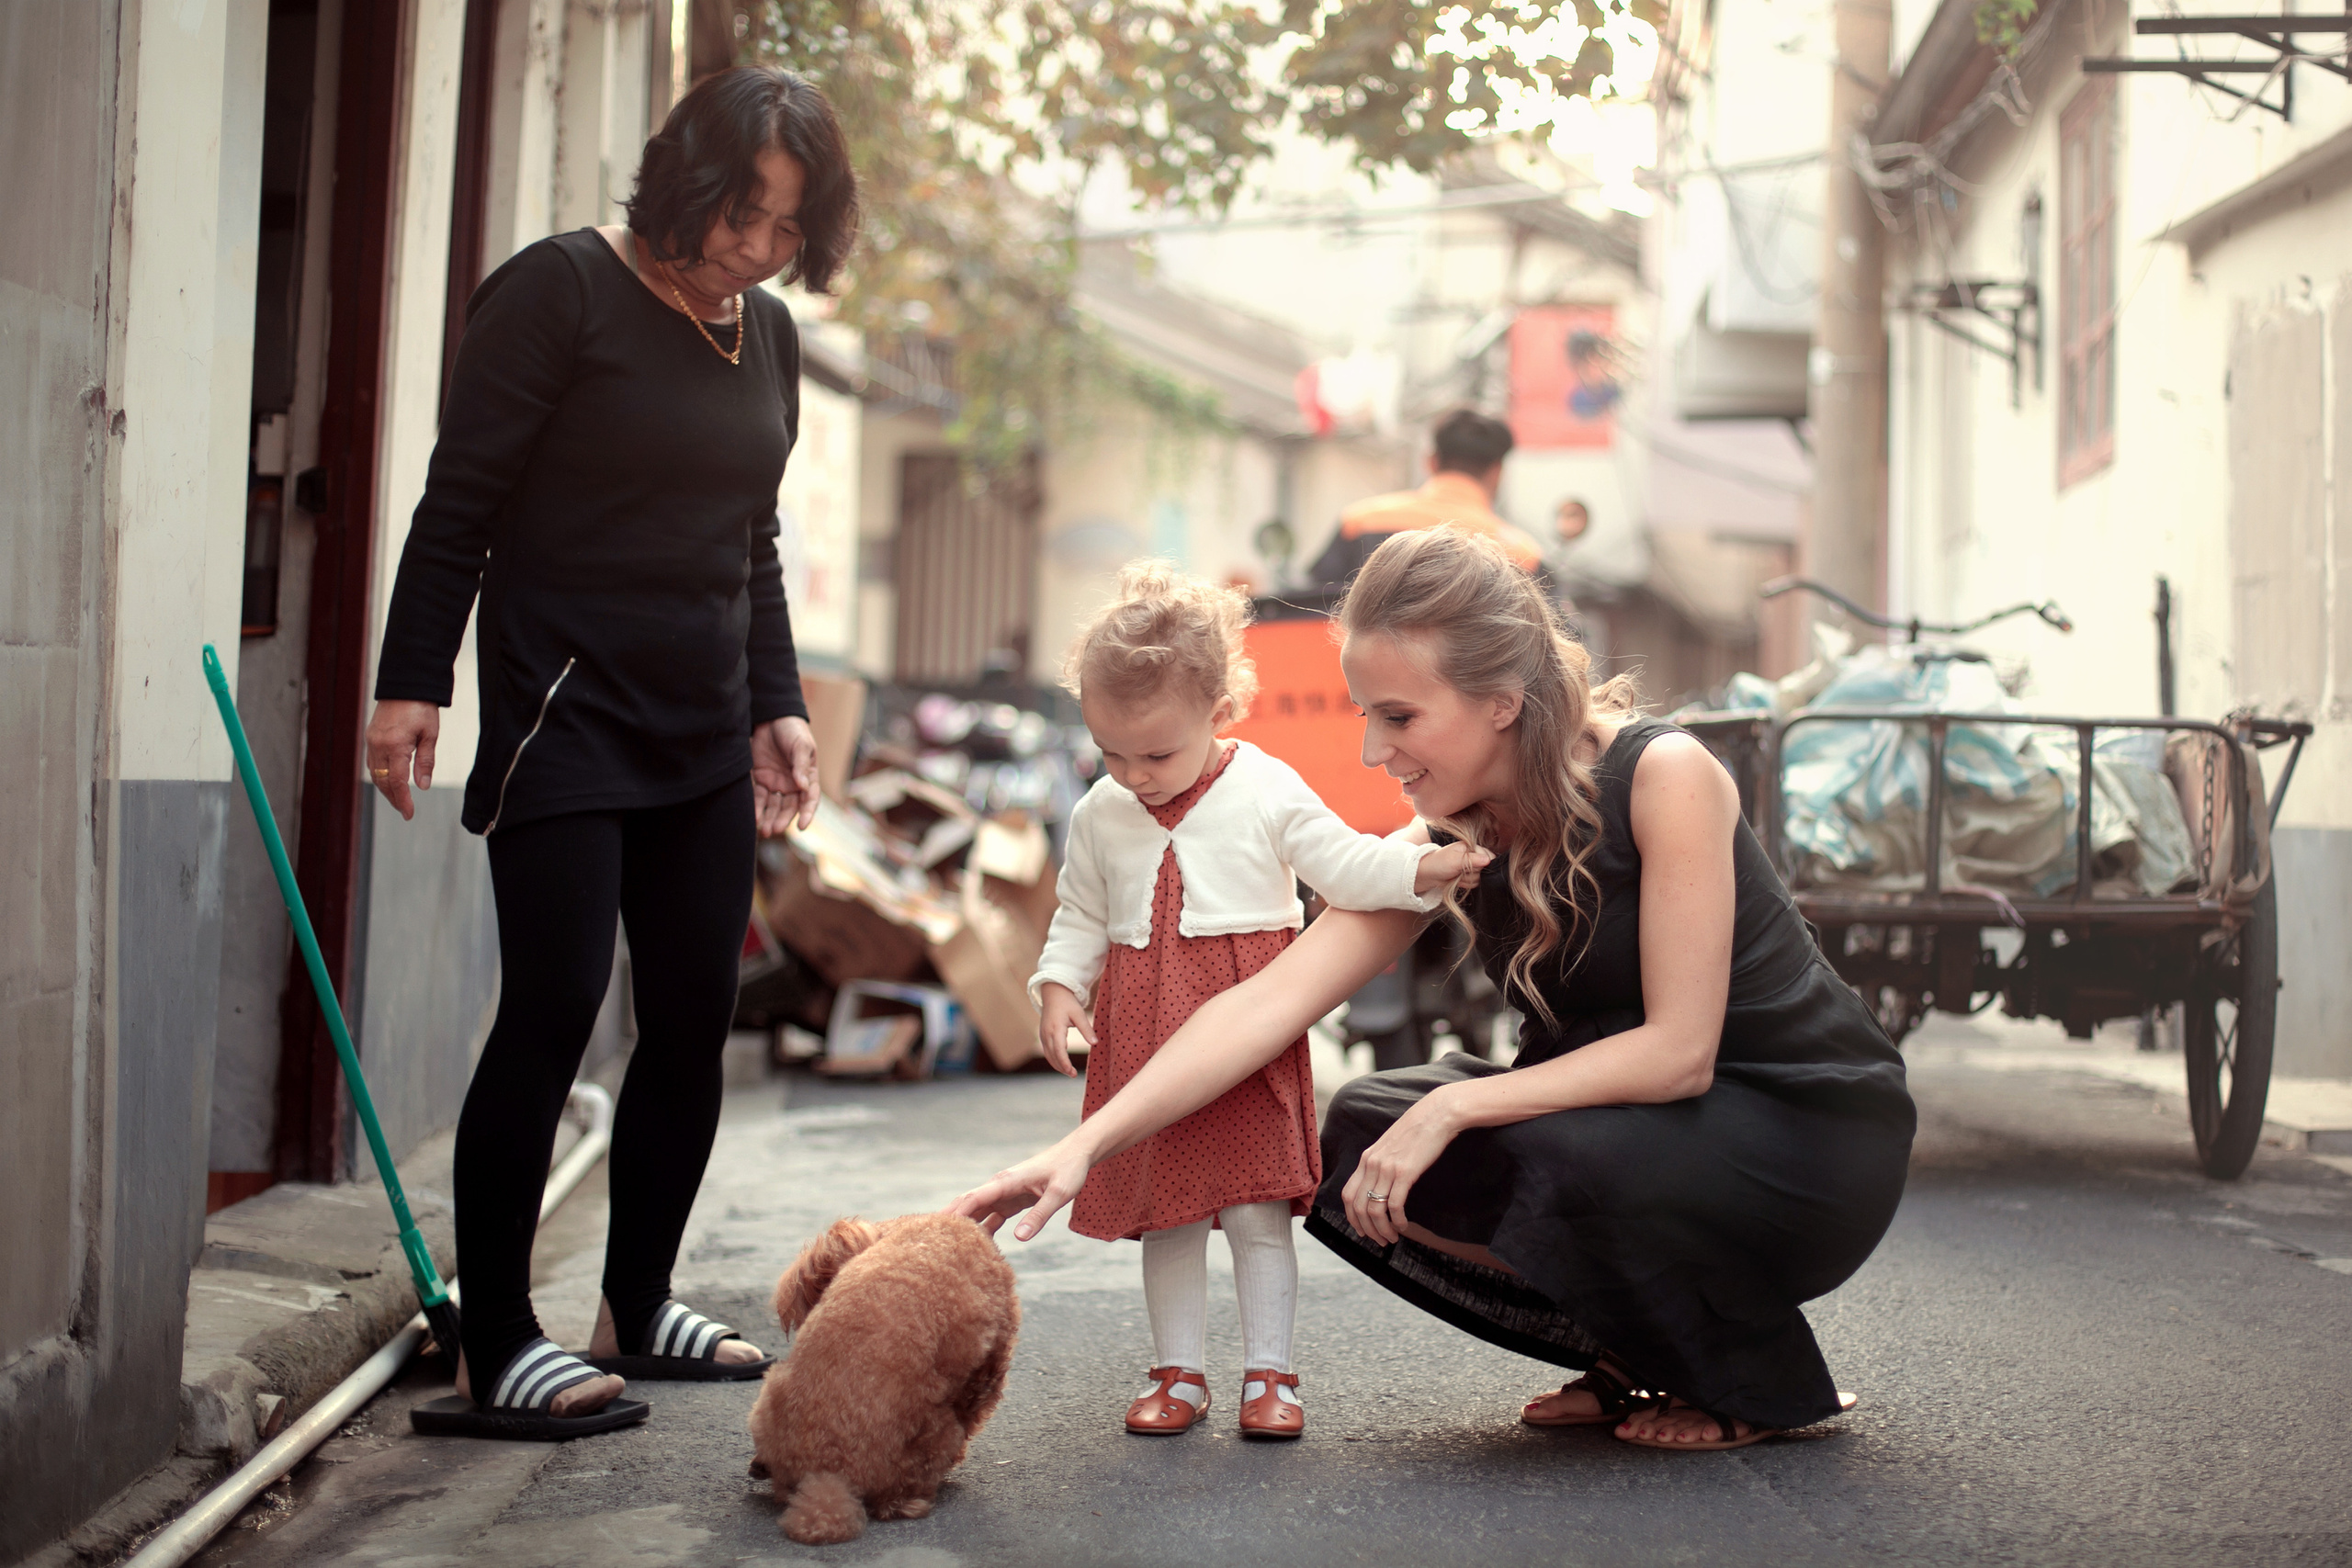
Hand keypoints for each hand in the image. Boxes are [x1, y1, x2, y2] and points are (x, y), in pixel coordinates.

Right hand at [365, 700, 441, 822]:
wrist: (405, 684)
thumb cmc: (421, 707)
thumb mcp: (430, 734)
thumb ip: (426, 761)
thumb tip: (422, 786)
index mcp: (395, 745)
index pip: (396, 781)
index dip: (402, 800)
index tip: (408, 813)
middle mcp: (378, 745)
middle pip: (382, 781)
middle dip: (393, 798)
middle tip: (404, 811)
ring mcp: (371, 741)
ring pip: (374, 773)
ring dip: (385, 788)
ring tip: (398, 799)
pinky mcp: (370, 736)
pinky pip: (372, 762)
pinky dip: (379, 775)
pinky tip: (388, 780)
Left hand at [752, 716, 820, 835]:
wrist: (772, 717)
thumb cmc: (793, 730)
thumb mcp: (801, 745)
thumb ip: (800, 765)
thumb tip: (803, 786)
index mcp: (808, 777)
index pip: (810, 799)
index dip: (807, 813)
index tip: (802, 826)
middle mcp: (792, 784)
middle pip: (789, 807)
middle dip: (782, 819)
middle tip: (774, 829)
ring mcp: (775, 783)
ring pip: (773, 806)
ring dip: (768, 818)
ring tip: (763, 829)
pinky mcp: (760, 779)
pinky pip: (757, 797)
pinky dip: (756, 807)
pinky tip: (753, 817)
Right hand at [947, 1135, 1092, 1242]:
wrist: (1076, 1155)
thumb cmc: (1069, 1170)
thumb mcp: (1059, 1194)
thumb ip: (1039, 1216)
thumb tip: (1019, 1239)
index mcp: (1006, 1181)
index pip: (974, 1198)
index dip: (956, 1214)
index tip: (938, 1228)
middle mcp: (1000, 1187)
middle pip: (968, 1204)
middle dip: (950, 1221)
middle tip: (930, 1241)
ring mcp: (1004, 1194)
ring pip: (977, 1212)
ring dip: (964, 1228)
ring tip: (948, 1249)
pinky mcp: (1011, 1201)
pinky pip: (991, 1217)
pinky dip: (982, 1230)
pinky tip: (977, 1249)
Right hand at [1036, 983, 1094, 1076]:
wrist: (1053, 992)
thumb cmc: (1067, 1002)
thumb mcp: (1079, 1014)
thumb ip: (1086, 1029)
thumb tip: (1095, 1043)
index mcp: (1055, 1029)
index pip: (1059, 1051)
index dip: (1065, 1063)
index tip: (1072, 1072)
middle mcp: (1046, 1034)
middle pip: (1052, 1056)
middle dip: (1062, 1067)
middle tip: (1073, 1075)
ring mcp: (1043, 1035)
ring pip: (1048, 1055)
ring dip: (1057, 1065)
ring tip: (1069, 1072)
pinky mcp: (1043, 1035)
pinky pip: (1047, 1051)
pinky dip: (1054, 1058)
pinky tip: (1061, 1063)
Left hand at [1339, 1087, 1462, 1245]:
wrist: (1437, 1114)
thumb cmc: (1418, 1130)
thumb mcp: (1391, 1146)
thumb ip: (1382, 1163)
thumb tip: (1381, 1185)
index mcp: (1366, 1158)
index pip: (1347, 1194)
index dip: (1351, 1217)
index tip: (1362, 1230)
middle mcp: (1372, 1164)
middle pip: (1358, 1207)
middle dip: (1367, 1230)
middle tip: (1380, 1241)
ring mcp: (1387, 1168)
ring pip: (1374, 1210)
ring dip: (1382, 1230)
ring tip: (1392, 1238)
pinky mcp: (1405, 1172)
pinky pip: (1394, 1205)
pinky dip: (1397, 1221)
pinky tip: (1404, 1226)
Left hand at [1414, 841, 1493, 897]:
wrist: (1428, 875)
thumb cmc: (1439, 863)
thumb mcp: (1455, 860)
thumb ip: (1473, 860)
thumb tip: (1488, 860)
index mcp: (1471, 847)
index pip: (1489, 856)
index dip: (1481, 865)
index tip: (1469, 866)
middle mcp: (1473, 855)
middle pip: (1485, 869)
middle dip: (1471, 873)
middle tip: (1459, 871)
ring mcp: (1471, 867)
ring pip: (1480, 878)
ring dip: (1467, 880)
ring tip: (1456, 875)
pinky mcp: (1468, 876)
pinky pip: (1475, 883)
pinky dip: (1465, 884)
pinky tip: (1457, 880)